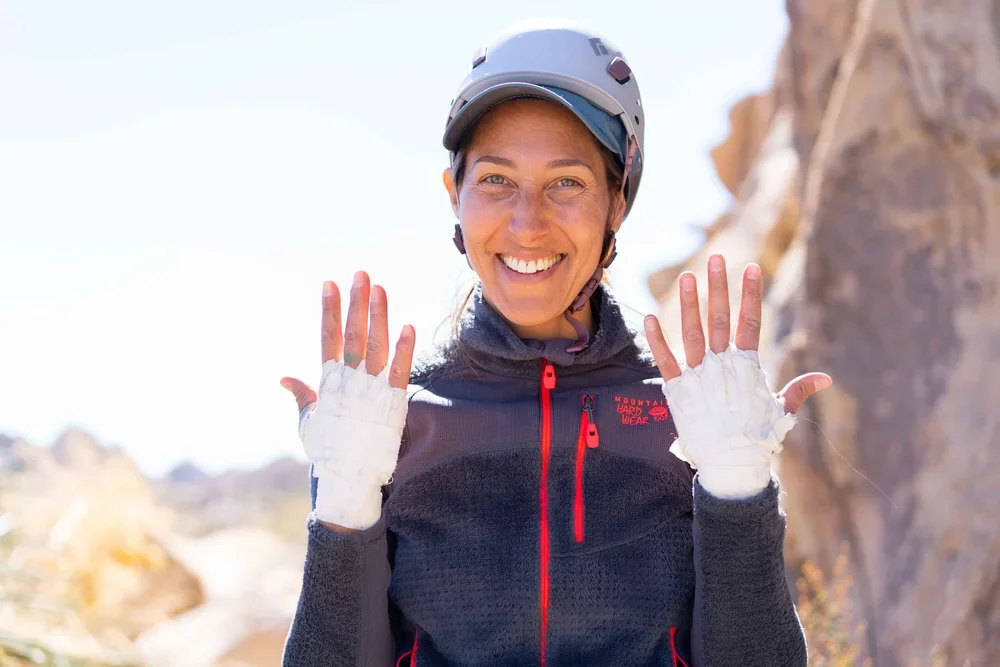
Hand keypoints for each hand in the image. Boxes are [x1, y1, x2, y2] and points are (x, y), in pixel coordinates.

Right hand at [280, 271, 415, 530]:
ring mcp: (372, 391)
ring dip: (379, 315)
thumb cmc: (327, 452)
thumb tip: (284, 378)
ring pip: (376, 345)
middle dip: (356, 303)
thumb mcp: (308, 423)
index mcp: (328, 383)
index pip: (328, 338)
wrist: (349, 480)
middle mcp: (349, 382)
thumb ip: (302, 396)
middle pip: (354, 334)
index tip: (328, 284)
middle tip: (360, 274)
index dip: (329, 310)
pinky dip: (403, 350)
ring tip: (380, 288)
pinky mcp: (393, 404)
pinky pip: (399, 371)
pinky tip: (407, 326)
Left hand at [643, 254, 831, 496]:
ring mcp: (699, 378)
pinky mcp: (678, 392)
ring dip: (689, 305)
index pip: (750, 323)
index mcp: (748, 368)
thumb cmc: (758, 438)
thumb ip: (798, 389)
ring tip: (687, 277)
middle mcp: (722, 368)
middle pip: (721, 320)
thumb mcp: (781, 411)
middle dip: (719, 288)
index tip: (750, 268)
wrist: (731, 467)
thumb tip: (827, 378)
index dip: (750, 295)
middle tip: (717, 259)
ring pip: (693, 334)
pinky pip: (665, 361)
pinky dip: (657, 340)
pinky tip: (649, 317)